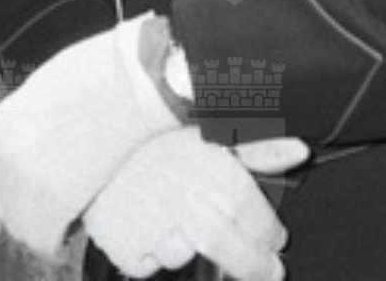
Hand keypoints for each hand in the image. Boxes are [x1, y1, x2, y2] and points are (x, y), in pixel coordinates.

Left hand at [0, 15, 184, 260]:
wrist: (122, 83)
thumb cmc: (89, 79)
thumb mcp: (39, 100)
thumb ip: (23, 133)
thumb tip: (29, 161)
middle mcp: (3, 155)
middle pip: (2, 208)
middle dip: (22, 216)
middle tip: (47, 215)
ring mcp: (26, 178)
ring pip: (21, 229)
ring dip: (40, 231)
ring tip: (63, 221)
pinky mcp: (55, 199)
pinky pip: (45, 240)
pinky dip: (56, 245)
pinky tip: (69, 235)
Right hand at [84, 128, 309, 280]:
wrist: (85, 119)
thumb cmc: (152, 120)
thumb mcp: (208, 124)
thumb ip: (257, 144)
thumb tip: (299, 149)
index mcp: (222, 182)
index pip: (267, 230)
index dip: (271, 235)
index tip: (271, 238)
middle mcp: (195, 212)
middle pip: (241, 260)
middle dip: (255, 265)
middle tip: (262, 267)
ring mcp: (158, 233)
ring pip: (188, 258)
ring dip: (188, 247)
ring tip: (180, 223)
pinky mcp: (124, 245)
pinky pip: (144, 263)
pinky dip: (147, 250)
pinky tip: (143, 221)